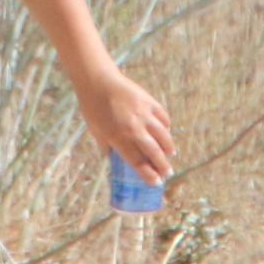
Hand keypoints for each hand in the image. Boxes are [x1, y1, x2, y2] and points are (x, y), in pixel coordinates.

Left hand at [73, 67, 173, 183]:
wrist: (97, 80)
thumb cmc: (93, 107)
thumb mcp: (96, 131)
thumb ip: (106, 146)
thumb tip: (113, 159)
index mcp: (118, 138)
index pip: (138, 162)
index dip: (149, 175)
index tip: (156, 182)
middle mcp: (133, 128)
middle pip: (154, 152)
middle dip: (163, 166)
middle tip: (167, 173)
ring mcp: (143, 114)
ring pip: (163, 135)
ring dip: (168, 147)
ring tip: (170, 154)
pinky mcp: (149, 101)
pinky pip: (162, 117)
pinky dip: (166, 126)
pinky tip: (166, 131)